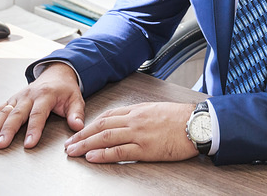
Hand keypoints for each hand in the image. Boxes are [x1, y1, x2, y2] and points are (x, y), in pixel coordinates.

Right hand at [0, 62, 84, 148]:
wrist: (56, 72)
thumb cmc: (65, 88)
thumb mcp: (76, 98)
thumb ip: (76, 113)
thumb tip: (77, 126)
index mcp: (45, 95)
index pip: (38, 114)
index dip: (34, 129)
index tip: (29, 143)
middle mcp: (29, 96)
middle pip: (17, 114)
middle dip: (8, 130)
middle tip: (1, 144)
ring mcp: (18, 97)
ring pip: (4, 112)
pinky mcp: (11, 99)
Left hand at [64, 102, 197, 162]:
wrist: (198, 124)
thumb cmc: (181, 118)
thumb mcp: (157, 109)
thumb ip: (141, 115)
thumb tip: (128, 121)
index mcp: (137, 110)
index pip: (108, 116)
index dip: (91, 124)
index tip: (80, 131)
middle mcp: (134, 120)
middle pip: (101, 126)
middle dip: (82, 135)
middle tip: (69, 144)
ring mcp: (138, 134)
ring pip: (105, 138)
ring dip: (86, 145)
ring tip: (73, 151)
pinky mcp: (145, 149)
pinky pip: (119, 152)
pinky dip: (103, 154)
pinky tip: (92, 157)